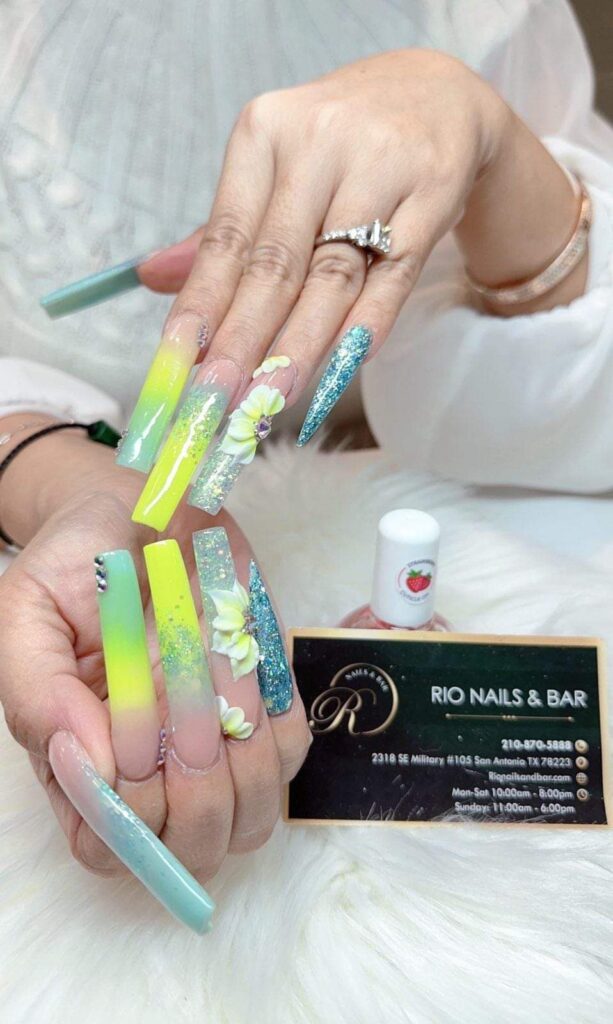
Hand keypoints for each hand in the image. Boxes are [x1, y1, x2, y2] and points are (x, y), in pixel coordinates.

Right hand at [0, 428, 310, 880]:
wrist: (141, 508)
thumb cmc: (77, 561)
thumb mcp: (27, 611)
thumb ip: (36, 691)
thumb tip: (90, 764)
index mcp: (82, 762)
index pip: (108, 849)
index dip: (130, 820)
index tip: (138, 748)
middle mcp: (153, 770)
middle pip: (193, 848)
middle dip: (197, 793)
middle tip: (183, 709)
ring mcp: (217, 745)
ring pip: (251, 816)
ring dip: (243, 756)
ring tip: (212, 678)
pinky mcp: (266, 708)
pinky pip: (292, 751)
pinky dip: (276, 715)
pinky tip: (243, 665)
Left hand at [137, 47, 580, 420]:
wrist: (436, 93)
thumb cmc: (339, 145)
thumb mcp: (275, 168)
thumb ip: (222, 230)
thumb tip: (152, 278)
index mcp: (265, 134)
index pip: (224, 238)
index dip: (199, 308)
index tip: (176, 366)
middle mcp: (318, 143)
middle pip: (274, 263)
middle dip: (241, 342)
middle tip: (215, 401)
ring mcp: (380, 167)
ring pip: (331, 276)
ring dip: (298, 347)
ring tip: (268, 400)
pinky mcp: (432, 193)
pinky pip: (393, 277)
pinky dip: (364, 327)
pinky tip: (338, 369)